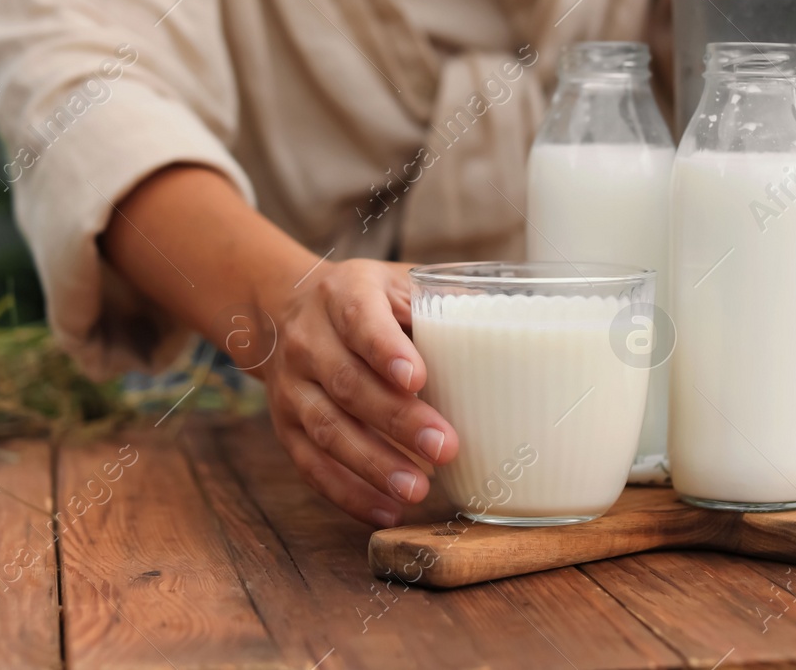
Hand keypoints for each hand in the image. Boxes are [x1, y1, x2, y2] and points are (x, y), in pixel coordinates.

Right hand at [259, 258, 457, 527]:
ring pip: (328, 429)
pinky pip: (311, 465)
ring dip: (373, 464)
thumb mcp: (397, 285)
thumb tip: (509, 329)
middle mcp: (309, 340)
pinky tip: (386, 510)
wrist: (286, 308)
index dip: (386, 350)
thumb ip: (442, 305)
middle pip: (348, 383)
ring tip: (417, 490)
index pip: (360, 321)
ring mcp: (293, 387)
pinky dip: (347, 492)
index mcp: (343, 295)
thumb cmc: (365, 301)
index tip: (417, 378)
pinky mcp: (286, 426)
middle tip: (445, 447)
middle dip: (397, 420)